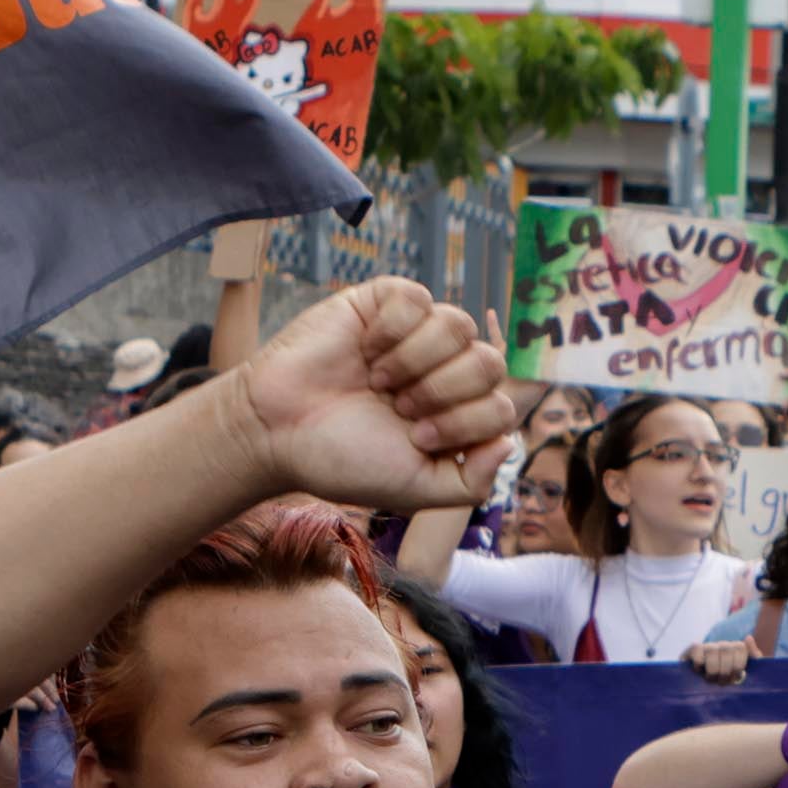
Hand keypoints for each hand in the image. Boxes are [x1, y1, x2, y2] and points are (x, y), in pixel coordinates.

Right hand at [233, 278, 518, 517]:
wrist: (278, 430)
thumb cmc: (344, 460)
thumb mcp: (416, 489)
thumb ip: (473, 482)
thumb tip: (509, 442)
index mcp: (459, 415)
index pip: (501, 406)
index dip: (464, 422)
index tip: (416, 437)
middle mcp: (445, 372)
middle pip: (489, 362)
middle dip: (443, 390)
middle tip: (399, 408)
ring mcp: (418, 336)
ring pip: (458, 324)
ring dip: (417, 359)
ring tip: (379, 381)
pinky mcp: (384, 305)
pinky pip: (418, 297)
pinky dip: (392, 329)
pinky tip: (366, 350)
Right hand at [685, 639, 753, 685]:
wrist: (702, 695)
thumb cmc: (729, 687)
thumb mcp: (747, 676)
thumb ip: (754, 657)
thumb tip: (748, 637)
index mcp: (736, 650)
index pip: (740, 647)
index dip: (738, 664)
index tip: (736, 678)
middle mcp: (722, 646)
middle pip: (727, 649)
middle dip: (726, 670)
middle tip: (722, 683)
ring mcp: (707, 647)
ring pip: (712, 650)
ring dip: (713, 669)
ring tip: (711, 680)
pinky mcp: (692, 650)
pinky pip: (696, 648)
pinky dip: (699, 662)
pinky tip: (698, 671)